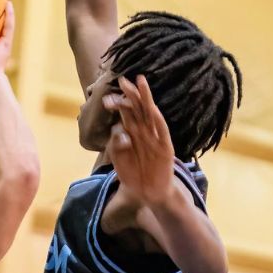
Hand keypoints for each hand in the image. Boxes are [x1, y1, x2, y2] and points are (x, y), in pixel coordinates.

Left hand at [104, 75, 178, 208]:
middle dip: (130, 93)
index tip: (106, 95)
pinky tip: (152, 109)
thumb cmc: (133, 174)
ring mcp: (155, 137)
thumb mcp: (119, 158)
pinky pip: (162, 131)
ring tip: (140, 82)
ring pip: (150, 114)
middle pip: (137, 108)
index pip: (126, 113)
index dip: (118, 102)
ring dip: (145, 98)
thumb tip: (118, 130)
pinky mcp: (165, 147)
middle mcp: (144, 131)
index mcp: (133, 133)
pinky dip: (157, 120)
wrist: (148, 193)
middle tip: (121, 79)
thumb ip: (116, 144)